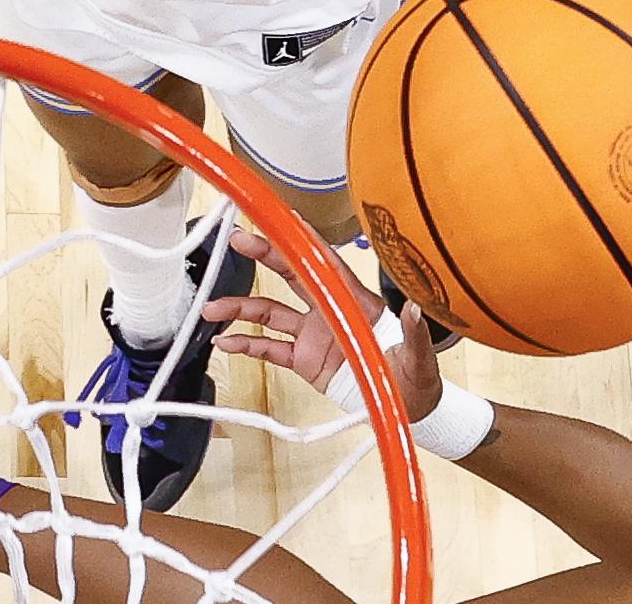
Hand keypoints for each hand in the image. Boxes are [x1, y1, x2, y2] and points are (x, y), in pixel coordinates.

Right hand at [201, 230, 444, 420]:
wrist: (407, 411)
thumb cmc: (417, 379)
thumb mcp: (419, 359)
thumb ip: (414, 334)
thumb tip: (414, 309)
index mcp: (356, 303)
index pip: (327, 264)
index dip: (306, 241)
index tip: (284, 220)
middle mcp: (330, 311)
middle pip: (291, 275)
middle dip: (265, 255)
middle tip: (238, 240)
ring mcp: (314, 334)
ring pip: (270, 312)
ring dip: (241, 308)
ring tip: (211, 309)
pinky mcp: (305, 359)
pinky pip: (271, 348)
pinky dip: (247, 344)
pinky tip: (226, 342)